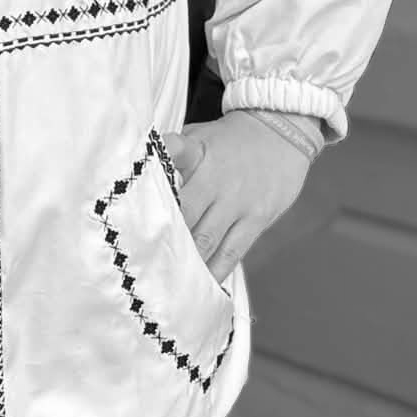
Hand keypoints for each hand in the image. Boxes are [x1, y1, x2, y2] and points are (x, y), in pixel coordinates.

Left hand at [160, 114, 310, 284]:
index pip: (169, 160)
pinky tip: (204, 284)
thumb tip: (143, 172)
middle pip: (183, 215)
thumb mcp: (199, 134)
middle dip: (163, 238)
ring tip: (168, 281)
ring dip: (187, 261)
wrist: (281, 132)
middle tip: (143, 261)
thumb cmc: (230, 138)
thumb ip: (172, 154)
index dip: (153, 181)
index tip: (135, 207)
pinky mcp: (257, 218)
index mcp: (195, 153)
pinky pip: (233, 251)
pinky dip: (216, 270)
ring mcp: (237, 201)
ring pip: (205, 240)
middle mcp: (215, 178)